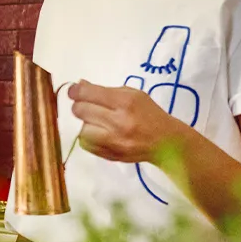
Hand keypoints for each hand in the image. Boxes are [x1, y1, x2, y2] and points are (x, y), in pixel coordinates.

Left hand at [68, 80, 189, 163]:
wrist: (166, 142)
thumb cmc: (149, 114)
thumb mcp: (132, 95)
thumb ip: (104, 90)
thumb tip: (78, 86)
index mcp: (125, 102)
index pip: (87, 93)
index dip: (76, 91)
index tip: (74, 91)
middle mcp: (118, 122)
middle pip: (80, 110)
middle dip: (80, 106)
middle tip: (89, 107)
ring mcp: (114, 141)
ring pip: (81, 129)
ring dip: (85, 124)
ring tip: (98, 122)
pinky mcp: (109, 155)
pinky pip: (85, 144)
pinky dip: (88, 138)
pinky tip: (100, 134)